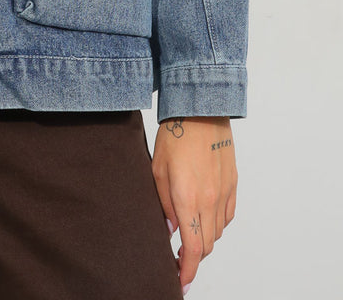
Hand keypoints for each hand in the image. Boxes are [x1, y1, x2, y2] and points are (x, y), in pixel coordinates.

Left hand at [151, 116, 237, 293]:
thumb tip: (171, 230)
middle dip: (192, 258)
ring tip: (189, 232)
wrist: (201, 109)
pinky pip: (228, 216)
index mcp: (188, 199)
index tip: (180, 281)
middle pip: (205, 246)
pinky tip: (205, 215)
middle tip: (179, 259)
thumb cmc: (175, 136)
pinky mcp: (233, 184)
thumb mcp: (157, 170)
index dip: (186, 270)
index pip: (191, 249)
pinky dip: (216, 223)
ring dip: (204, 238)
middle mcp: (210, 200)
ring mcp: (225, 193)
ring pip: (217, 232)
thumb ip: (163, 204)